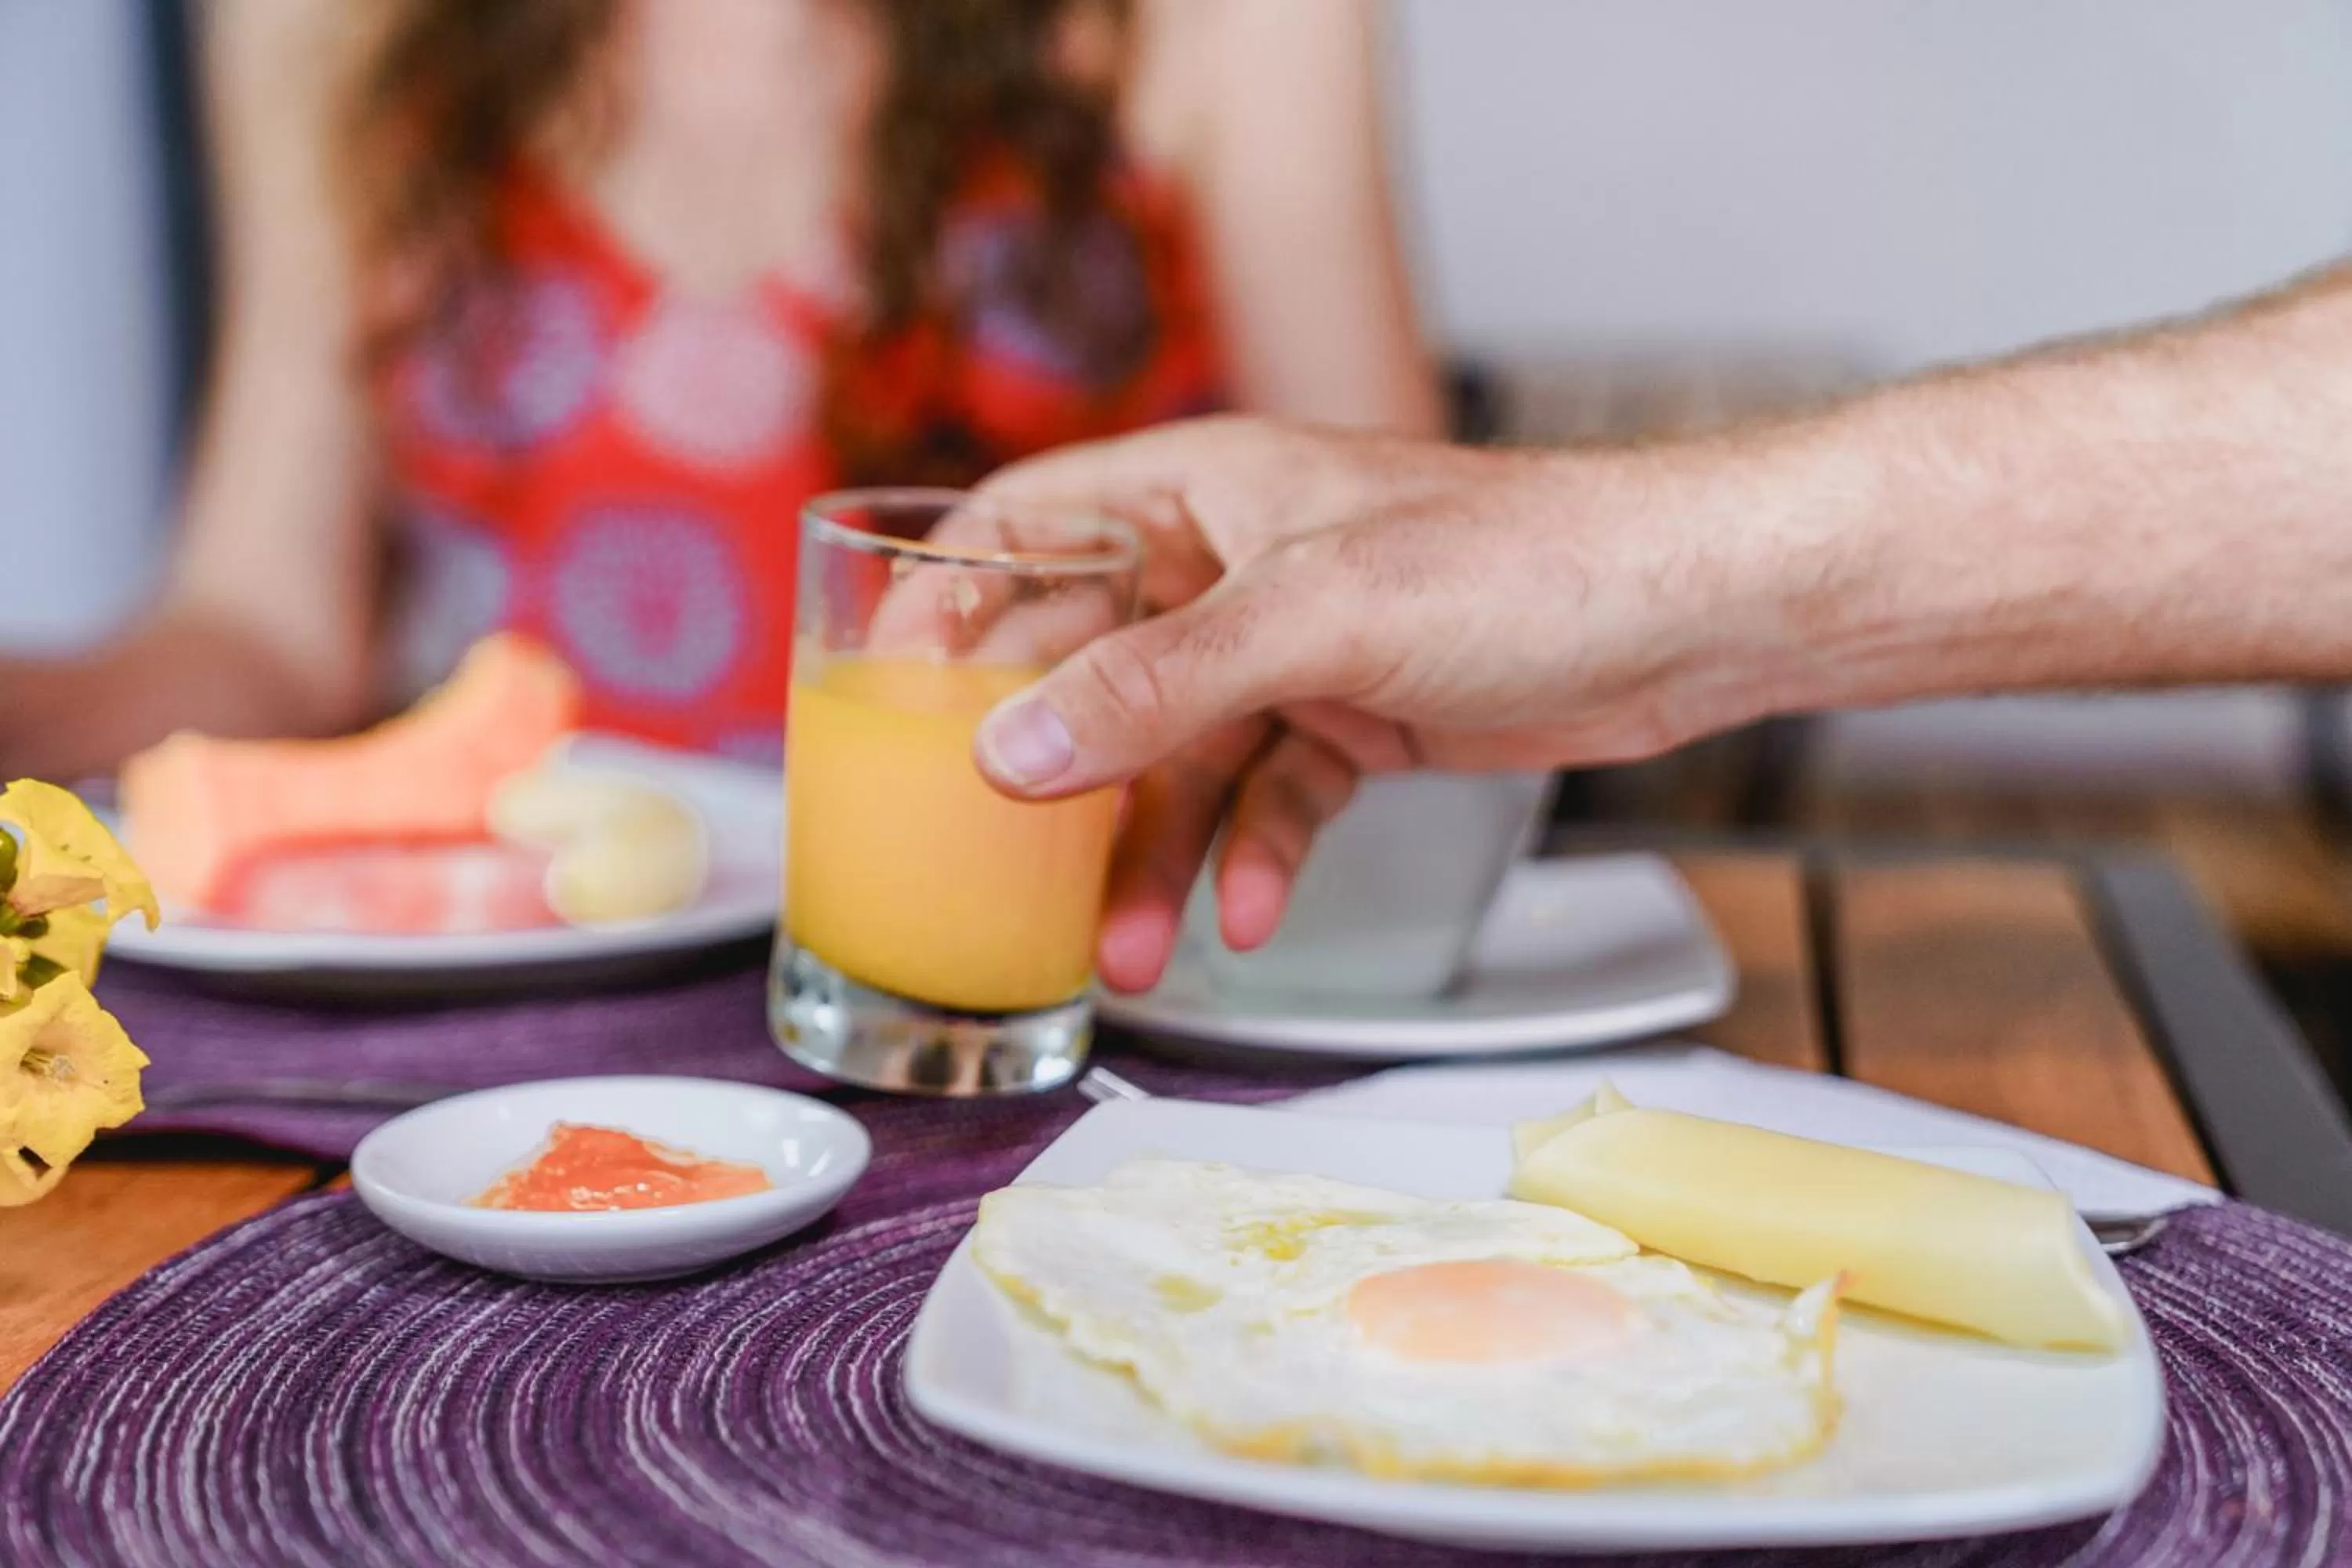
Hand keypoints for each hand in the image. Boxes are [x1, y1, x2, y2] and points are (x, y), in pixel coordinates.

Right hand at [972, 416, 1827, 990]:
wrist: (1686, 616)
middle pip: (1096, 666)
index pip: (1034, 525)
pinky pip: (1271, 797)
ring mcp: (1294, 649)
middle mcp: (1234, 565)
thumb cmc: (1517, 563)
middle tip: (1005, 867)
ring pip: (1182, 759)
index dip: (954, 602)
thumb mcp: (1312, 620)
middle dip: (1057, 774)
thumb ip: (1155, 687)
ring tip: (1131, 952)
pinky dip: (1256, 856)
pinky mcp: (1355, 720)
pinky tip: (1253, 913)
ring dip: (1155, 854)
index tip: (890, 698)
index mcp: (1203, 490)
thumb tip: (1008, 754)